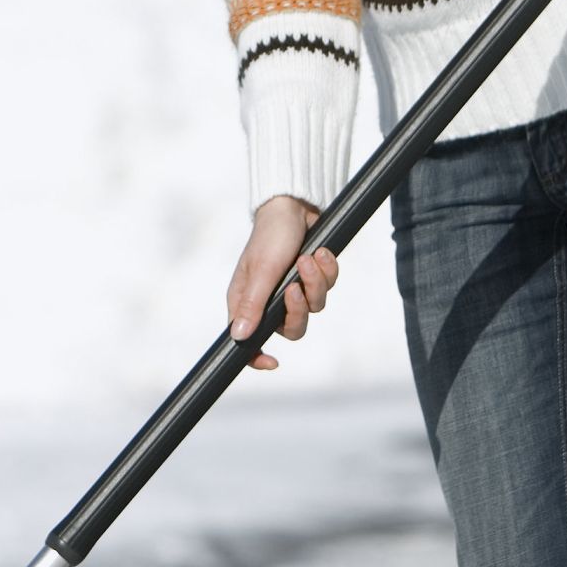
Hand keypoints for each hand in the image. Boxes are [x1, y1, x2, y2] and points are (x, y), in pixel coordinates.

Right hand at [228, 194, 338, 369]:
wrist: (295, 204)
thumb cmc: (270, 235)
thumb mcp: (262, 271)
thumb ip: (253, 305)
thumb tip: (239, 338)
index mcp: (247, 300)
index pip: (248, 339)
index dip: (257, 356)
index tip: (273, 362)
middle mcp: (269, 299)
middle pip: (291, 329)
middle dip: (299, 309)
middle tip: (295, 288)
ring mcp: (292, 288)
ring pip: (314, 307)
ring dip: (315, 283)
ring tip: (310, 258)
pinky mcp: (312, 277)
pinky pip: (327, 288)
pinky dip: (326, 271)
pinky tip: (320, 252)